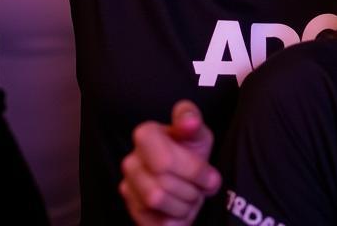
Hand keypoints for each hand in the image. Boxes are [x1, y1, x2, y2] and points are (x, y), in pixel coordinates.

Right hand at [119, 101, 220, 225]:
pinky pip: (156, 223)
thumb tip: (189, 121)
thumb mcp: (198, 134)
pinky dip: (175, 220)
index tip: (209, 176)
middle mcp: (130, 160)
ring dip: (183, 205)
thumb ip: (193, 120)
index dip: (193, 172)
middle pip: (162, 184)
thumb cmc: (191, 152)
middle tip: (200, 187)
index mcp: (145, 135)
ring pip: (156, 202)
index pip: (165, 161)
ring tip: (190, 196)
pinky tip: (179, 208)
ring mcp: (128, 187)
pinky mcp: (132, 211)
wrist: (186, 178)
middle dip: (190, 190)